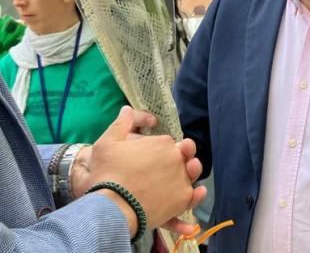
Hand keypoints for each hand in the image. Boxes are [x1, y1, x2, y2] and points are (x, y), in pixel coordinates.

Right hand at [85, 107, 205, 234]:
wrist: (112, 207)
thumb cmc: (107, 174)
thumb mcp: (107, 144)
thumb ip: (121, 124)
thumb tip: (126, 109)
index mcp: (163, 143)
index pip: (167, 143)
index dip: (160, 151)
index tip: (151, 157)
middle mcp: (177, 159)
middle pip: (182, 157)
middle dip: (179, 159)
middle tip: (166, 169)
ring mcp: (182, 179)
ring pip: (190, 176)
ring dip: (189, 175)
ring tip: (178, 181)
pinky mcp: (183, 199)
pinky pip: (193, 197)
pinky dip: (195, 197)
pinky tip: (193, 195)